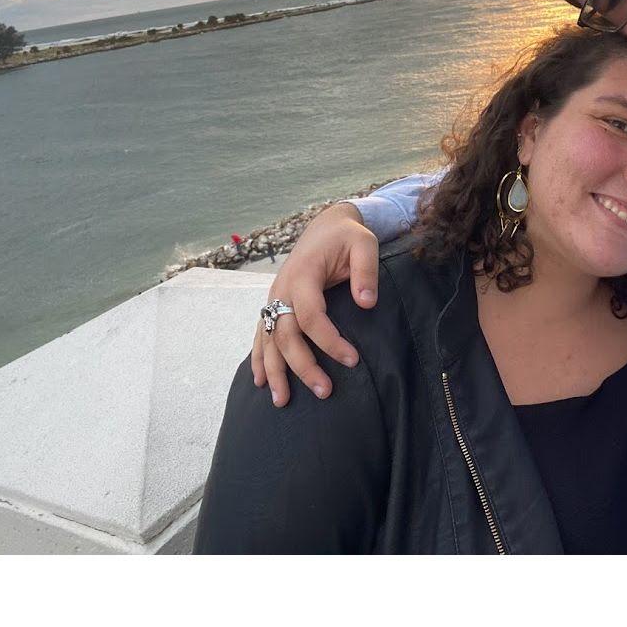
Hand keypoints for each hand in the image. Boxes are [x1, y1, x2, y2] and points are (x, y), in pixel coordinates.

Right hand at [252, 202, 379, 405]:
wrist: (326, 226)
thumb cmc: (347, 237)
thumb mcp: (364, 244)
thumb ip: (366, 271)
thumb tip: (367, 303)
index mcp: (303, 275)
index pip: (310, 316)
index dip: (329, 341)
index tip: (352, 360)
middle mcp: (282, 288)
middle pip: (286, 334)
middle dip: (302, 366)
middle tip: (325, 392)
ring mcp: (274, 297)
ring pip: (269, 339)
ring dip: (274, 370)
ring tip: (282, 401)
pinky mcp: (274, 302)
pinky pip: (262, 332)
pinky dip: (259, 357)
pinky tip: (260, 380)